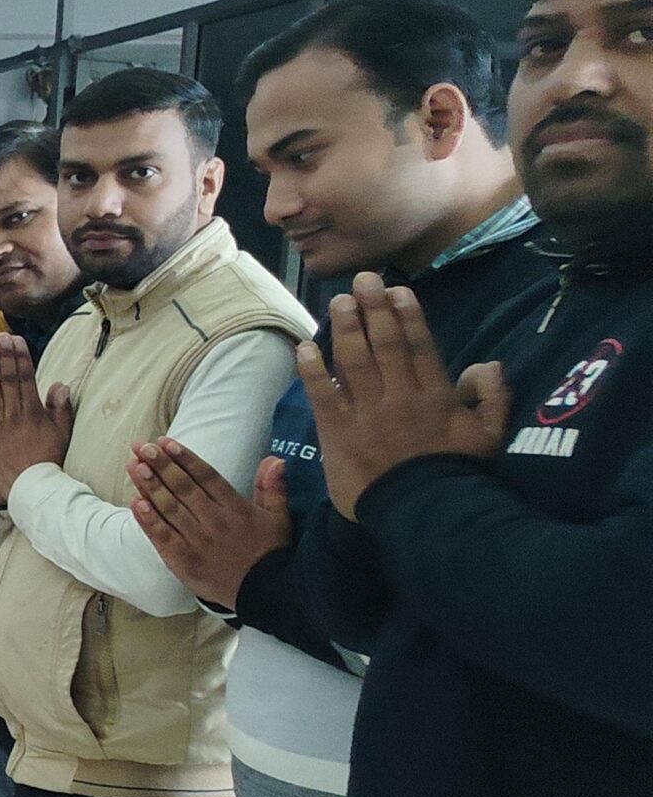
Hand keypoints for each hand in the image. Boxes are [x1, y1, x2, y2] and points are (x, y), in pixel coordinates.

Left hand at [0, 334, 73, 504]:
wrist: (28, 493)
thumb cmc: (46, 463)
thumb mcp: (61, 435)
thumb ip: (61, 409)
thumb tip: (60, 384)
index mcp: (34, 414)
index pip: (26, 379)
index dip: (20, 358)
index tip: (16, 339)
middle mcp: (14, 417)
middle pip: (8, 382)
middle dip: (4, 357)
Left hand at [127, 441, 291, 605]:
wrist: (266, 594)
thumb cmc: (271, 553)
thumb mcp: (279, 518)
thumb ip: (273, 488)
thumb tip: (275, 460)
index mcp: (235, 508)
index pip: (206, 476)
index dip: (185, 458)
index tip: (166, 441)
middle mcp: (214, 521)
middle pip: (183, 488)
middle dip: (160, 465)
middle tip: (142, 447)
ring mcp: (197, 541)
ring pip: (169, 508)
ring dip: (149, 486)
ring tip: (133, 466)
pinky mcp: (184, 561)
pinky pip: (162, 537)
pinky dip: (147, 520)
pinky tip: (135, 502)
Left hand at [297, 276, 511, 519]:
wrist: (420, 516)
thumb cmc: (455, 476)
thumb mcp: (488, 437)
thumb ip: (493, 398)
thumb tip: (489, 364)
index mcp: (434, 395)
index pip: (417, 345)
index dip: (406, 315)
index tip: (396, 291)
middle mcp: (398, 397)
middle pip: (382, 344)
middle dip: (371, 309)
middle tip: (362, 280)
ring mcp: (366, 414)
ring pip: (352, 362)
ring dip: (343, 329)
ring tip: (337, 302)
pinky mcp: (338, 433)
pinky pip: (322, 396)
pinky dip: (312, 371)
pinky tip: (305, 348)